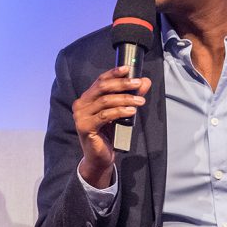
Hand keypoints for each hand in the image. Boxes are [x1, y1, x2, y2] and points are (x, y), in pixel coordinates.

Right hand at [72, 66, 150, 187]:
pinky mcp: (85, 127)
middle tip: (138, 84)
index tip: (128, 68)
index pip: (100, 80)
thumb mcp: (120, 112)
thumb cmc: (108, 134)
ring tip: (140, 101)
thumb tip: (145, 82)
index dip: (113, 73)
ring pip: (106, 101)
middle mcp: (81, 104)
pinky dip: (120, 111)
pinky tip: (131, 110)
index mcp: (87, 98)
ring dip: (126, 98)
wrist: (99, 157)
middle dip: (122, 84)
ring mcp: (81, 116)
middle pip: (102, 87)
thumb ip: (130, 96)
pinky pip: (105, 115)